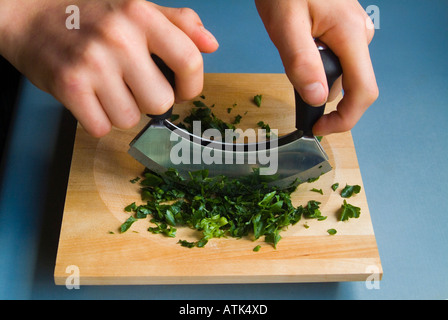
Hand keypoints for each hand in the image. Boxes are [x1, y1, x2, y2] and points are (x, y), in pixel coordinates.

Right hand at [0, 0, 218, 136]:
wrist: (30, 17)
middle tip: (134, 86)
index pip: (190, 61)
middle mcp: (118, 37)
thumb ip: (178, 23)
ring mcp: (92, 63)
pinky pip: (101, 127)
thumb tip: (211, 45)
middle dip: (151, 101)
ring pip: (131, 119)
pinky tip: (91, 99)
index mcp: (141, 15)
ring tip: (108, 88)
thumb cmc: (91, 17)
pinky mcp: (69, 86)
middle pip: (161, 102)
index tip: (183, 90)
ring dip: (122, 111)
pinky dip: (98, 120)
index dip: (192, 85)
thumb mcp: (136, 8)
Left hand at [255, 0, 378, 134]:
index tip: (320, 127)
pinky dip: (318, 65)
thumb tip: (318, 98)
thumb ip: (302, 63)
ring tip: (293, 55)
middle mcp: (359, 34)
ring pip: (341, 72)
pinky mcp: (344, 29)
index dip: (345, 118)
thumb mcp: (285, 26)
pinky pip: (336, 58)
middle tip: (294, 86)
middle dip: (323, 96)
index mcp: (351, 35)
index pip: (363, 91)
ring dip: (318, 78)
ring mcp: (353, 31)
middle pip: (351, 84)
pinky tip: (300, 48)